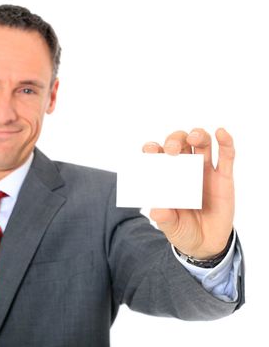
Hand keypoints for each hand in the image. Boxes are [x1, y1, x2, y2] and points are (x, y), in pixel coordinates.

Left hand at [142, 128, 234, 258]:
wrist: (206, 244)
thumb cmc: (183, 229)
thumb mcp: (171, 226)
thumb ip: (164, 218)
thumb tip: (157, 210)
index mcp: (167, 176)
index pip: (158, 156)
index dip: (153, 149)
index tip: (150, 150)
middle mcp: (184, 169)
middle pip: (180, 144)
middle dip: (175, 140)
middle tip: (171, 150)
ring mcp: (205, 171)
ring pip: (203, 144)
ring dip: (198, 135)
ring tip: (194, 138)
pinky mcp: (223, 177)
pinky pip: (227, 156)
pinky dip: (226, 142)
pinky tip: (221, 133)